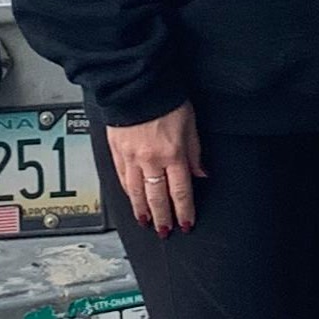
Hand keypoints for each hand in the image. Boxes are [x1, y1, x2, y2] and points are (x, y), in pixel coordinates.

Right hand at [105, 103, 205, 234]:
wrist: (137, 86)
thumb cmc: (167, 99)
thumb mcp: (190, 123)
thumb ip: (195, 152)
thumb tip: (201, 174)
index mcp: (173, 153)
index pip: (181, 191)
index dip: (184, 210)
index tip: (186, 223)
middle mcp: (151, 160)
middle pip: (157, 198)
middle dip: (163, 218)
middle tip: (165, 232)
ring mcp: (131, 159)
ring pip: (137, 193)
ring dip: (142, 211)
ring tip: (147, 223)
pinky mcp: (117, 154)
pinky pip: (122, 180)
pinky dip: (128, 194)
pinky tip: (132, 200)